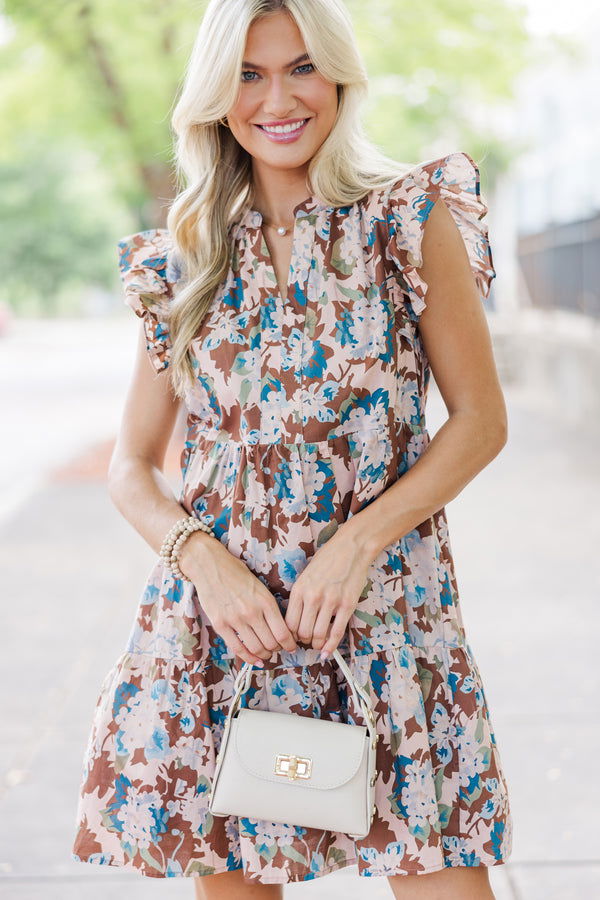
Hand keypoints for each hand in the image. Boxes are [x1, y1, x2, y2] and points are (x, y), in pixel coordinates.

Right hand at [180, 532, 297, 666]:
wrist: (210, 565)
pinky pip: (237, 648)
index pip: (283, 632)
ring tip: (266, 654)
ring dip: (264, 655)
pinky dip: (248, 658)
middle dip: (277, 650)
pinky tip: (254, 660)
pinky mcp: (220, 625)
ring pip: (256, 648)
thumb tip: (280, 627)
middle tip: (278, 649)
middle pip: (271, 643)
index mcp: (266, 601)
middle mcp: (252, 612)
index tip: (291, 647)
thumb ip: (269, 606)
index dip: (290, 644)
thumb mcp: (260, 586)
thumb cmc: (236, 572)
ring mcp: (235, 619)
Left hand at [284, 524, 370, 656]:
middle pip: (302, 632)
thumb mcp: (306, 575)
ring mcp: (331, 601)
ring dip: (316, 644)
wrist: (351, 547)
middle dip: (303, 641)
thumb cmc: (328, 559)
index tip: (294, 638)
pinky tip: (327, 652)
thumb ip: (301, 596)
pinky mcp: (347, 605)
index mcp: (299, 589)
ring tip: (317, 644)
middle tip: (307, 641)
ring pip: (318, 635)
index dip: (290, 636)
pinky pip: (336, 632)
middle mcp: (312, 596)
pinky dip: (331, 646)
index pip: (288, 623)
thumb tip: (296, 619)